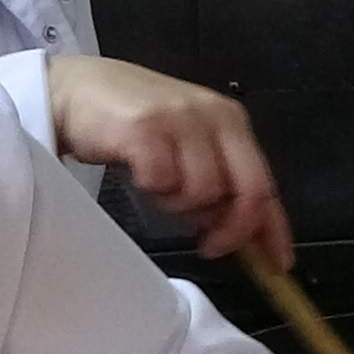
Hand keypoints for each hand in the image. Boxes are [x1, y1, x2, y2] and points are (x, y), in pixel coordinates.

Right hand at [45, 55, 292, 267]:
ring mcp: (181, 119)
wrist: (75, 88)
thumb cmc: (133, 124)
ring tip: (159, 187)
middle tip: (210, 244)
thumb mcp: (188, 147)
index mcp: (231, 121)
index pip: (265, 182)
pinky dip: (152, 188)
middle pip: (248, 190)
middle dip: (233, 229)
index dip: (274, 228)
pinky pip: (163, 181)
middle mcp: (214, 116)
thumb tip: (238, 231)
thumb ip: (217, 180)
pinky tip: (141, 173)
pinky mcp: (145, 127)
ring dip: (180, 203)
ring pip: (203, 192)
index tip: (278, 264)